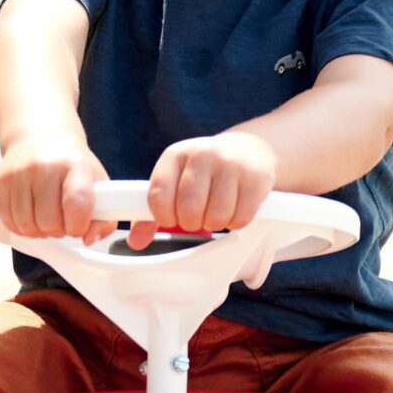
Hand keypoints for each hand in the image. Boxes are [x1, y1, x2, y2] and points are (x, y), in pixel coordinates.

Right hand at [0, 130, 109, 242]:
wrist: (40, 137)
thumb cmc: (72, 166)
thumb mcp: (97, 183)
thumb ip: (104, 217)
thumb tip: (89, 239)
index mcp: (75, 165)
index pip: (77, 204)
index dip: (78, 225)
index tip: (78, 225)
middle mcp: (44, 166)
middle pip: (49, 222)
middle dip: (58, 230)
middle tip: (62, 221)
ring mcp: (19, 173)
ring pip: (27, 225)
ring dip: (39, 231)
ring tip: (47, 219)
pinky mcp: (0, 181)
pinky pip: (8, 221)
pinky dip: (21, 227)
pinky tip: (31, 216)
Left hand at [140, 132, 277, 241]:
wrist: (248, 150)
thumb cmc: (205, 172)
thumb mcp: (177, 181)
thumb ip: (155, 211)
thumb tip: (136, 241)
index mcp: (176, 155)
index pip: (159, 195)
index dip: (164, 216)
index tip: (173, 218)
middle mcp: (202, 154)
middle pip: (189, 210)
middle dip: (193, 222)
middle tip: (199, 217)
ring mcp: (231, 164)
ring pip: (216, 217)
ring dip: (216, 224)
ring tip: (217, 212)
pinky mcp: (255, 177)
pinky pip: (241, 218)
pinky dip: (236, 223)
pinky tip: (235, 209)